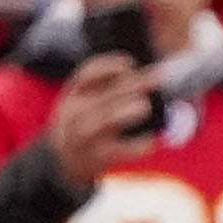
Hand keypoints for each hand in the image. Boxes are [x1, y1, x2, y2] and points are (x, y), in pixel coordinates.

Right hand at [45, 52, 160, 188]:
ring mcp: (88, 135)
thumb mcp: (80, 97)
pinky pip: (121, 150)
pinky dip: (137, 146)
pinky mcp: (99, 157)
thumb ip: (102, 84)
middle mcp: (78, 113)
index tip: (130, 63)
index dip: (109, 66)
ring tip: (145, 106)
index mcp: (74, 94)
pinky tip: (151, 141)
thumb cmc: (80, 121)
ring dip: (128, 111)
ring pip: (108, 120)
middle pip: (107, 95)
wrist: (64, 159)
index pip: (87, 74)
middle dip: (134, 84)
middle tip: (158, 78)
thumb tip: (135, 69)